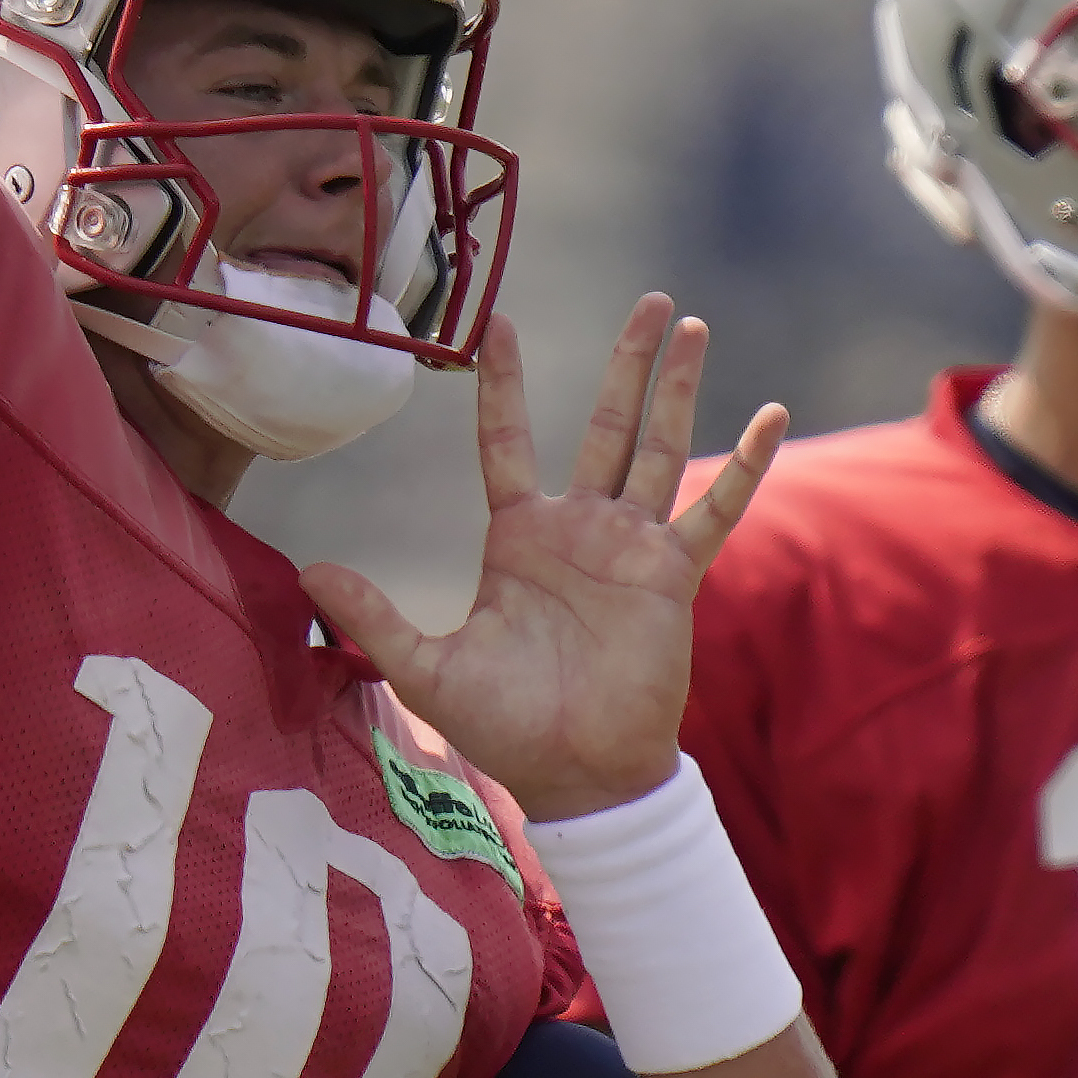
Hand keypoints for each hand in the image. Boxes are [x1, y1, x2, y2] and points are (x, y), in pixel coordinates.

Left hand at [302, 299, 783, 821]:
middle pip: (608, 424)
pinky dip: (746, 464)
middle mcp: (579, 529)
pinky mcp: (672, 576)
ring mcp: (631, 547)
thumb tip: (307, 573)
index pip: (508, 439)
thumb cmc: (506, 728)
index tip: (499, 322)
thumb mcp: (426, 668)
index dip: (505, 384)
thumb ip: (372, 617)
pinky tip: (770, 415)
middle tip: (652, 301)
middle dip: (629, 363)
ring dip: (678, 390)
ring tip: (692, 327)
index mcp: (519, 538)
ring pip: (659, 448)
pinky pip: (715, 509)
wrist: (577, 777)